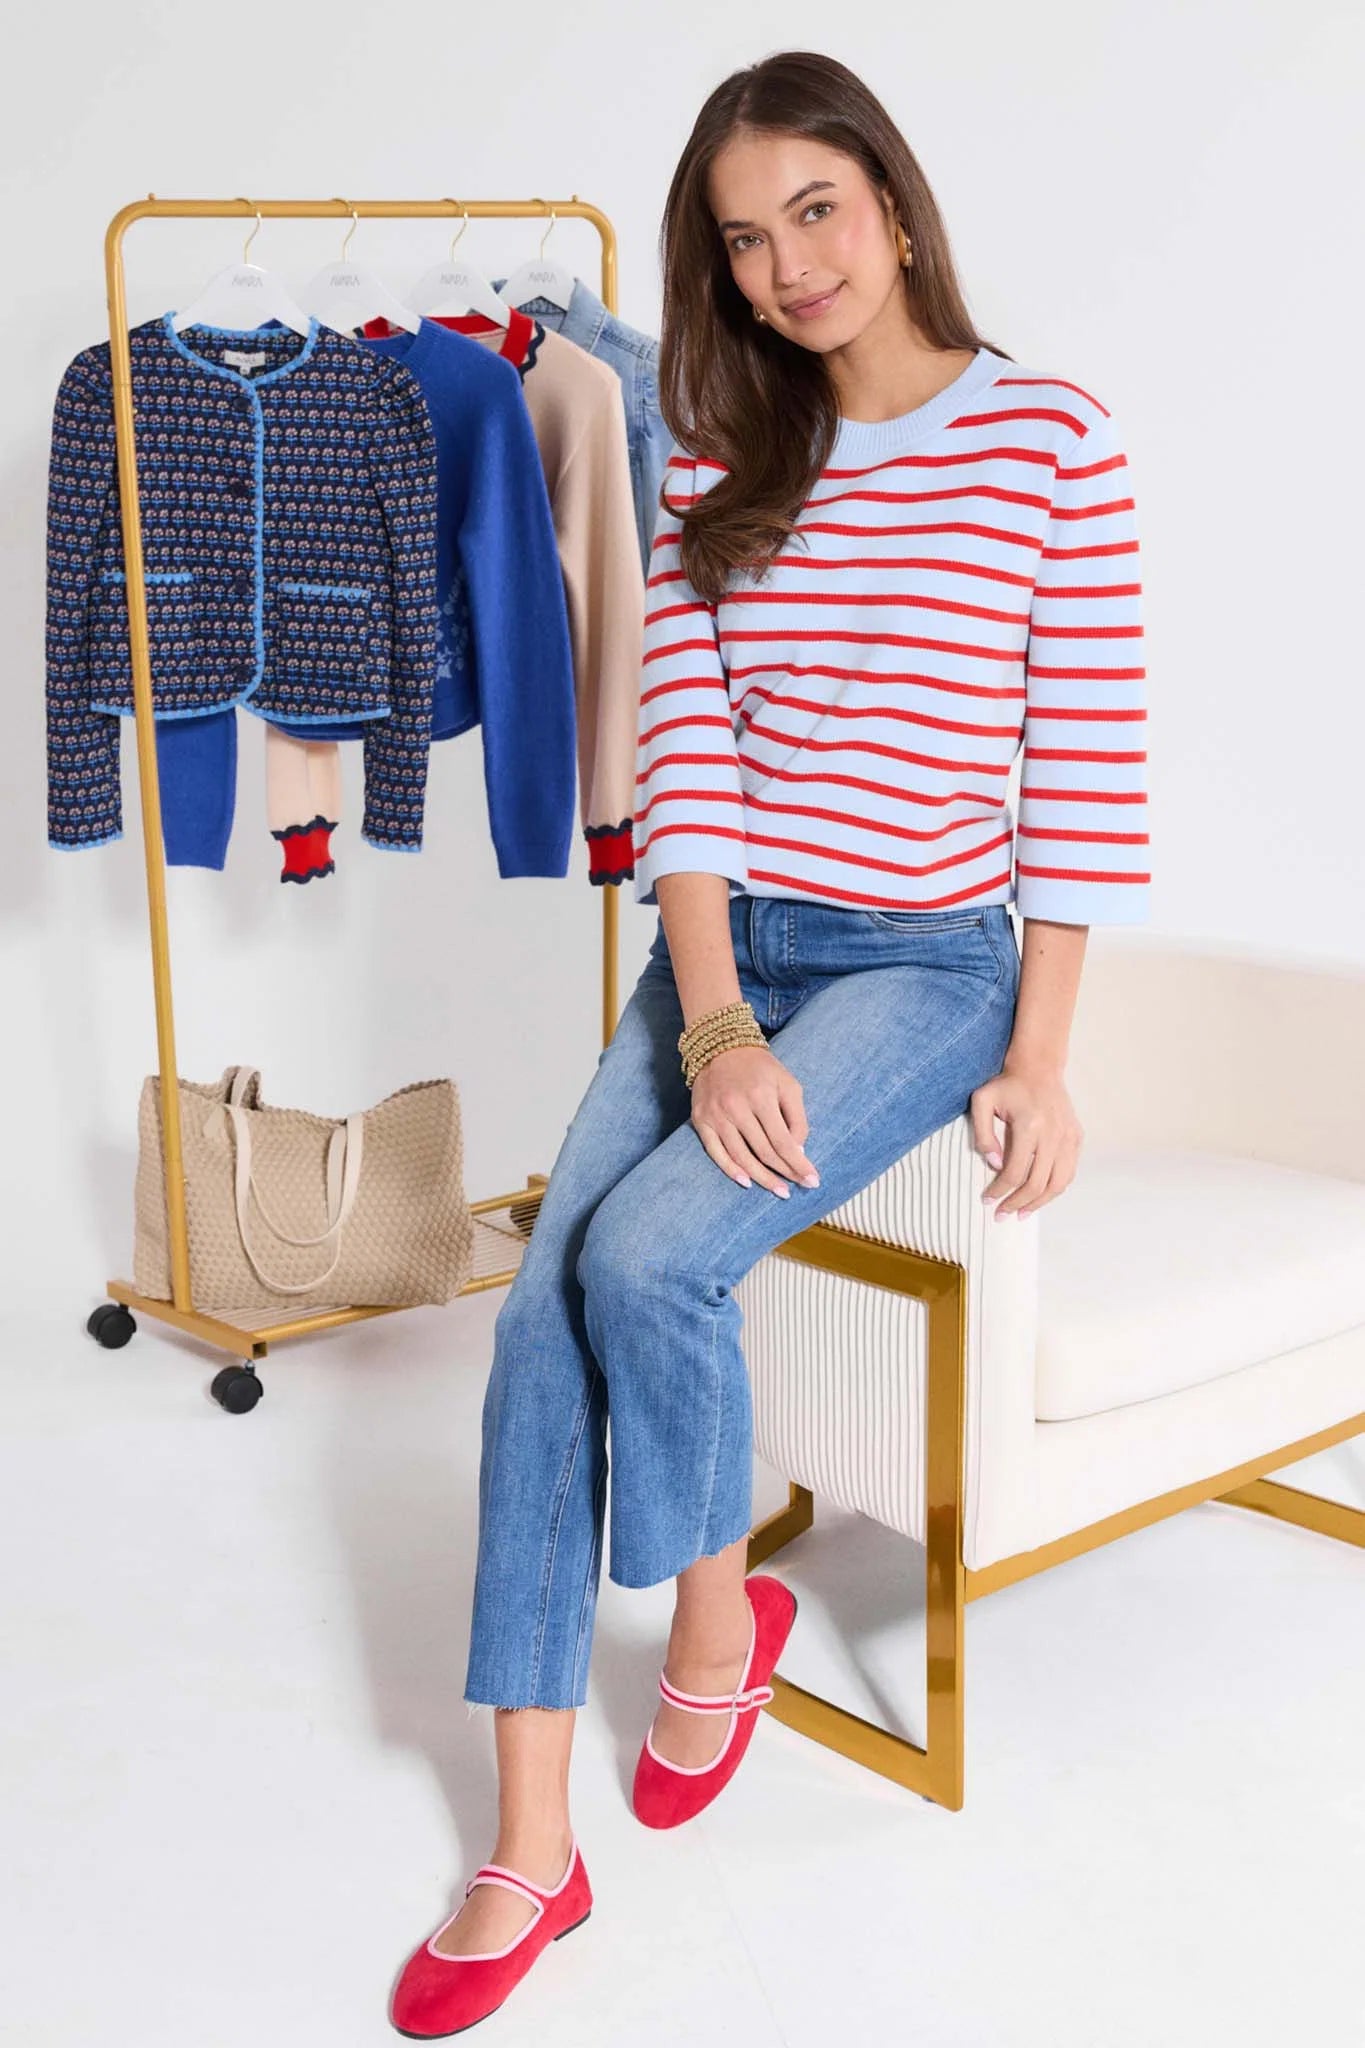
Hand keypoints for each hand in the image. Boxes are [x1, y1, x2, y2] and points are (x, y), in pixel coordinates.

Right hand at [690, 1044, 820, 1198]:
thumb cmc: (760, 1068)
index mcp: (761, 1096)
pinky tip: (746, 1182)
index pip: (783, 1141)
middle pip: (763, 1152)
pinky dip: (731, 1170)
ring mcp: (716, 1115)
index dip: (798, 1164)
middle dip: (784, 1173)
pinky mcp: (701, 1120)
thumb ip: (797, 1118)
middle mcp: (736, 1107)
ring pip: (741, 1157)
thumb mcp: (788, 1084)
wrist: (720, 1048)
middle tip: (798, 1188)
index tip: (813, 1180)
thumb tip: (797, 1152)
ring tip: (778, 1190)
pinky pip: (716, 1152)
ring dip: (761, 1178)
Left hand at [969, 1057, 1082, 1218]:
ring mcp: (1069, 1137)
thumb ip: (983, 1136)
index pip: (1014, 1172)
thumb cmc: (1006, 1085)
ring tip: (1021, 1213)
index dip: (999, 1191)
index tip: (986, 1200)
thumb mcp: (982, 1102)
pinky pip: (1069, 1172)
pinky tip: (1039, 1196)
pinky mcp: (1076, 1137)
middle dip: (1017, 1204)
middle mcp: (1054, 1134)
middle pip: (1037, 1184)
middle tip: (1001, 1215)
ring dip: (1039, 1203)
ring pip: (1058, 1183)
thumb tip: (994, 1165)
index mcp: (1030, 1126)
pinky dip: (1054, 1188)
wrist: (1038, 1067)